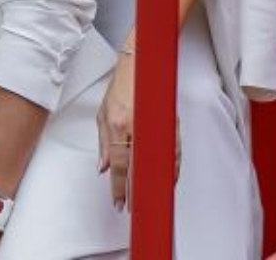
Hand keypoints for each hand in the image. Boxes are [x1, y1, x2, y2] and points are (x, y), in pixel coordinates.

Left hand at [96, 51, 182, 210]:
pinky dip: (170, 169)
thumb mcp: (102, 114)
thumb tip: (103, 168)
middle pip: (139, 169)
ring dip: (156, 183)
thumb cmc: (120, 88)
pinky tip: (166, 179)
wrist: (140, 67)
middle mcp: (138, 127)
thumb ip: (103, 144)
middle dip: (137, 192)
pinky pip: (173, 154)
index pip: (118, 165)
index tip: (119, 203)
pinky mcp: (171, 124)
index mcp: (118, 125)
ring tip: (151, 197)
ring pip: (159, 164)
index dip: (118, 188)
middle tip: (135, 207)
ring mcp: (156, 126)